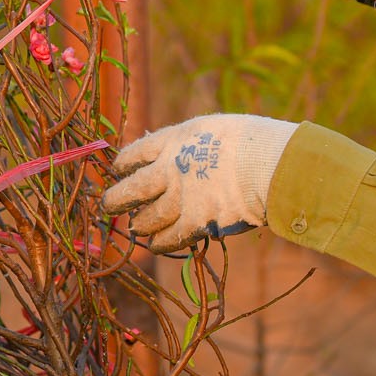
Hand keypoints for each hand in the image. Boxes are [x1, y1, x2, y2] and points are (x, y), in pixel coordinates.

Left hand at [101, 115, 297, 252]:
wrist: (266, 162)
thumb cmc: (252, 141)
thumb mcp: (214, 130)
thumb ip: (194, 144)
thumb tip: (190, 154)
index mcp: (174, 141)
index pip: (136, 153)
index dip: (125, 163)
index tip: (120, 168)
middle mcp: (170, 170)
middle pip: (132, 189)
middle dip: (117, 199)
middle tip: (109, 205)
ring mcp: (180, 198)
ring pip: (148, 218)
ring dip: (141, 224)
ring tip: (137, 227)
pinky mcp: (196, 222)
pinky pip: (170, 238)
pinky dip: (160, 243)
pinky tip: (155, 245)